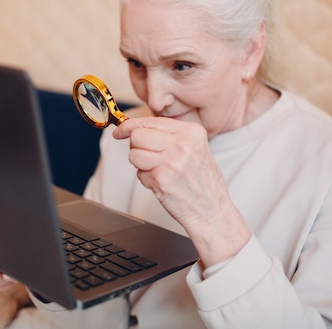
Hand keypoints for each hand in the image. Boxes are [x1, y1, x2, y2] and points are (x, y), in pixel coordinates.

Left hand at [113, 117, 250, 266]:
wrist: (212, 210)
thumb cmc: (202, 181)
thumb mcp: (194, 149)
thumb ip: (169, 135)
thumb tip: (136, 128)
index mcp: (191, 132)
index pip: (150, 121)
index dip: (129, 126)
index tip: (119, 131)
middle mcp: (182, 143)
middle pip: (137, 135)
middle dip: (136, 147)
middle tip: (148, 158)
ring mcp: (171, 161)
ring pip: (134, 154)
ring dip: (141, 165)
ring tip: (160, 172)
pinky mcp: (161, 178)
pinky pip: (139, 173)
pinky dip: (146, 180)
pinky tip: (162, 184)